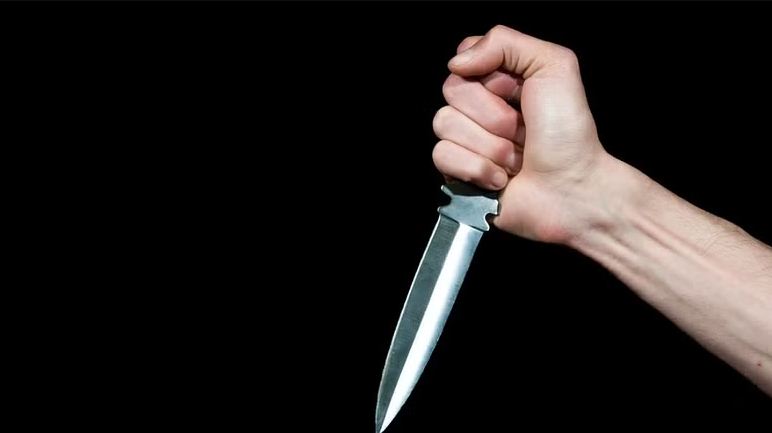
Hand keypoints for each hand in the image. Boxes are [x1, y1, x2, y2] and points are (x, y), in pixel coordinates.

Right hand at [432, 25, 613, 242]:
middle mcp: (482, 108)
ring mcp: (468, 140)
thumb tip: (457, 61)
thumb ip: (506, 42)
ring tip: (516, 159)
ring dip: (489, 145)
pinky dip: (476, 168)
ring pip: (445, 123)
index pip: (465, 58)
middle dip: (493, 114)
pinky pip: (442, 155)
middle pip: (452, 89)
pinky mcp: (458, 171)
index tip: (518, 90)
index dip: (489, 75)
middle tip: (521, 131)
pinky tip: (500, 178)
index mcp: (502, 80)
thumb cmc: (569, 135)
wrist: (572, 191)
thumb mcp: (554, 66)